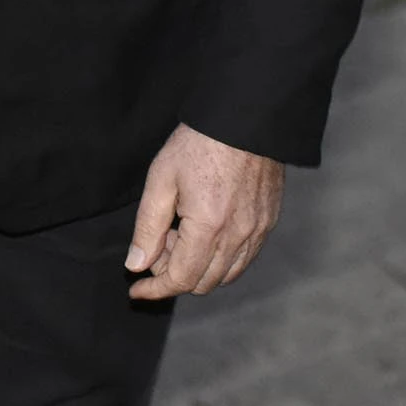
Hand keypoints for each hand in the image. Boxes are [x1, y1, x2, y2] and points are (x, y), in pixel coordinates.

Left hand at [125, 123, 283, 298]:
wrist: (243, 116)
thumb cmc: (199, 142)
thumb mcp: (161, 178)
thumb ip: (148, 226)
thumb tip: (137, 265)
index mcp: (209, 226)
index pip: (181, 279)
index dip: (155, 289)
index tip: (137, 289)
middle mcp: (238, 235)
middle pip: (203, 283)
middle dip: (174, 273)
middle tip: (159, 243)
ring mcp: (258, 230)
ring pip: (225, 275)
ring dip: (198, 267)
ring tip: (181, 232)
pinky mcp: (268, 222)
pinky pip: (244, 258)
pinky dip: (221, 258)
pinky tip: (205, 230)